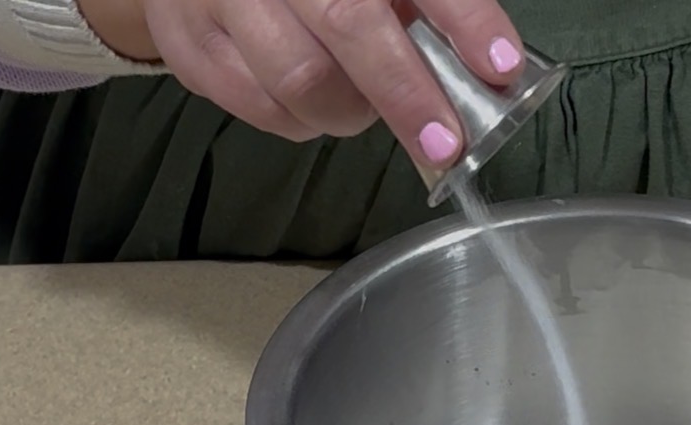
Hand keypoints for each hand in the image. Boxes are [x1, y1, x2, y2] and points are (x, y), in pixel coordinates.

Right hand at [78, 0, 525, 164]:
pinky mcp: (189, 45)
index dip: (464, 18)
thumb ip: (425, 5)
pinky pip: (261, 109)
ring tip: (364, 102)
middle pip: (347, 23)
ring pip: (301, 81)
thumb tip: (491, 68)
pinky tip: (315, 101)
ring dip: (350, 111)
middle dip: (407, 94)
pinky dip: (303, 121)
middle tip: (445, 143)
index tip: (502, 67)